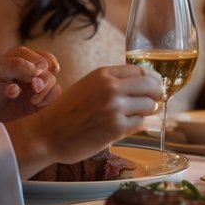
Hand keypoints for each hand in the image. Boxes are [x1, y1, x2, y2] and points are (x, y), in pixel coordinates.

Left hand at [0, 47, 60, 127]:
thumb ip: (15, 66)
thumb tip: (37, 69)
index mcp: (19, 56)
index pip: (38, 56)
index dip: (37, 67)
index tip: (31, 79)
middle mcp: (30, 67)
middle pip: (50, 67)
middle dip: (44, 80)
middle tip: (34, 89)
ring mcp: (36, 81)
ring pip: (53, 80)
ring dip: (45, 91)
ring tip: (32, 100)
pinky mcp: (41, 96)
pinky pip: (55, 93)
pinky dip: (48, 98)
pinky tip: (35, 103)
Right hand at [24, 64, 163, 165]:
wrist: (47, 133)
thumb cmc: (67, 111)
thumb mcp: (88, 86)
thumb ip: (112, 83)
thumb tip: (142, 85)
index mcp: (103, 74)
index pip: (141, 71)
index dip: (153, 79)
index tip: (156, 86)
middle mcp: (111, 88)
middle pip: (151, 86)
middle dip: (157, 94)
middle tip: (155, 101)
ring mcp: (114, 108)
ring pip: (149, 105)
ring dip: (148, 111)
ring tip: (139, 115)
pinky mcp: (116, 128)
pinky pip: (140, 123)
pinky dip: (139, 125)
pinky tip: (130, 126)